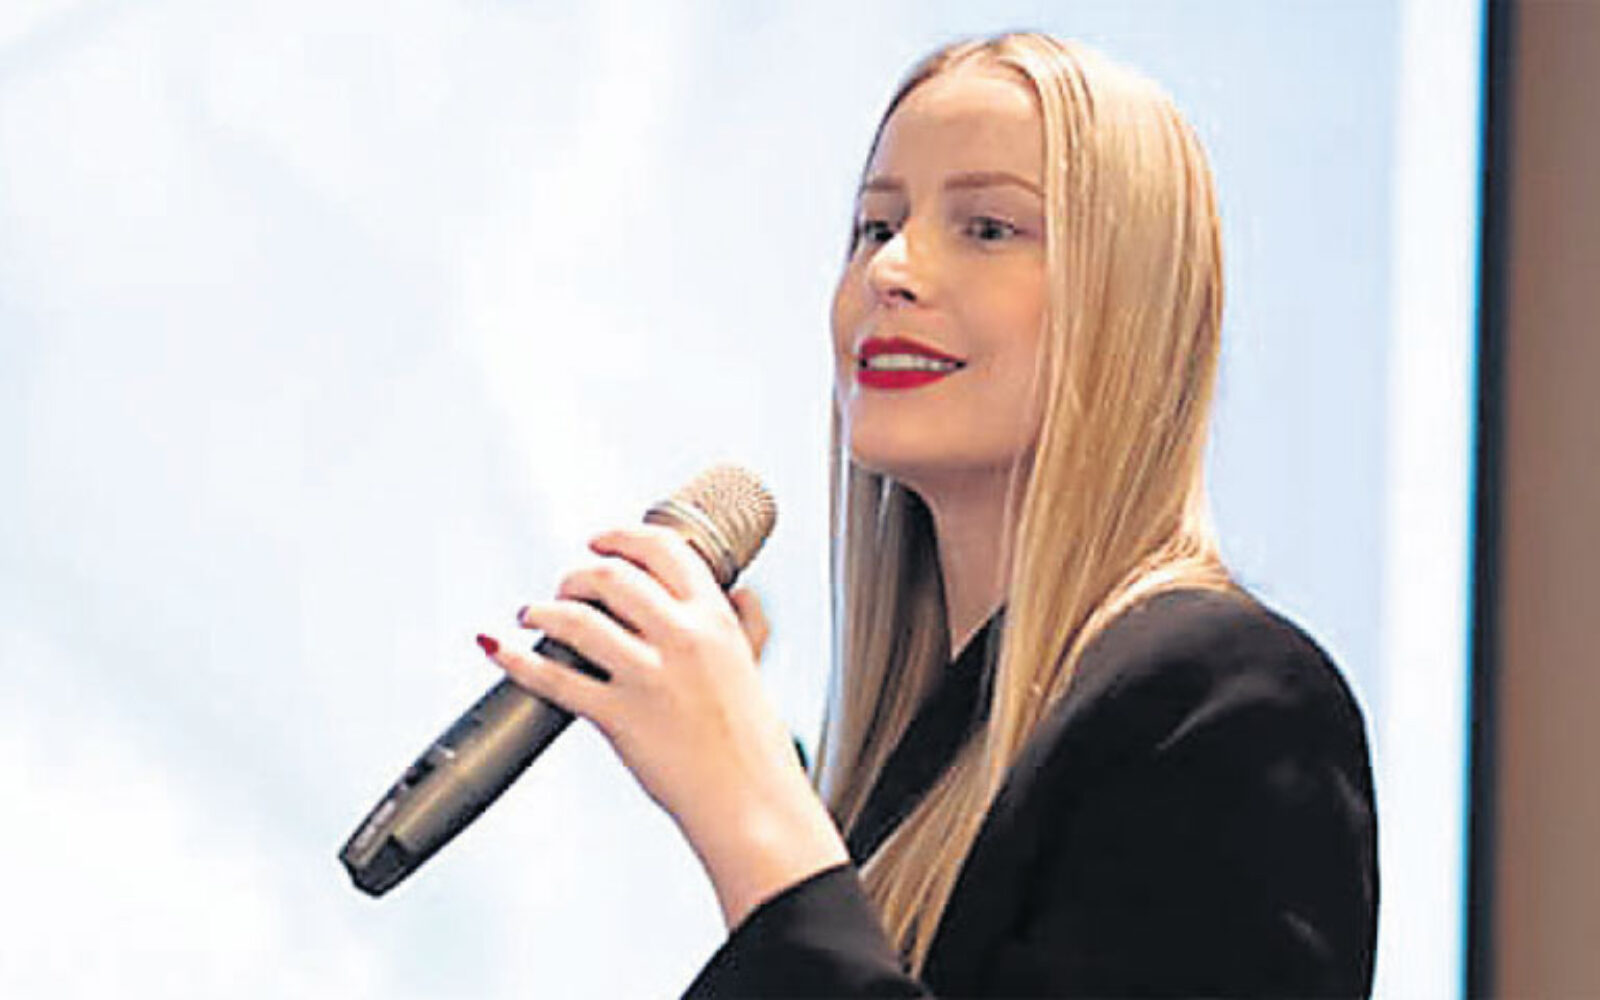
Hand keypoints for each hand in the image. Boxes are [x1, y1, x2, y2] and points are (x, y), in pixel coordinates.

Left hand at [476, 524, 846, 927]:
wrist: (750, 801)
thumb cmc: (753, 742)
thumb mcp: (754, 666)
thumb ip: (744, 626)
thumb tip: (739, 596)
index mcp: (715, 619)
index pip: (664, 550)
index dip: (622, 537)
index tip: (600, 541)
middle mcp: (681, 638)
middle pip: (613, 577)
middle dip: (578, 573)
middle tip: (567, 583)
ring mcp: (647, 676)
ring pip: (577, 620)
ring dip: (544, 609)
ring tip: (533, 613)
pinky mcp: (619, 716)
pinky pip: (555, 679)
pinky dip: (518, 660)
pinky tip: (502, 650)